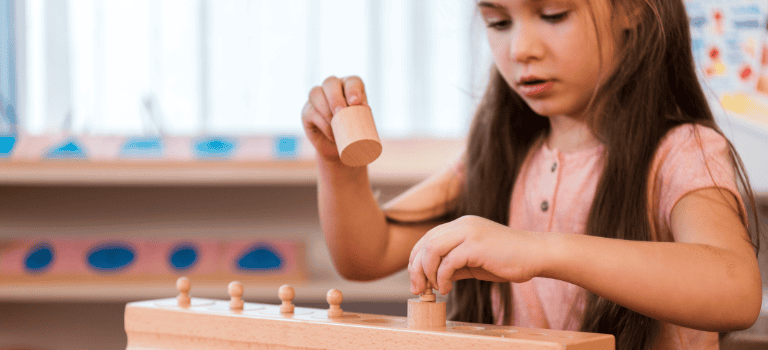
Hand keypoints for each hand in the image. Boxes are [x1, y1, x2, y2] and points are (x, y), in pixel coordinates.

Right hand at [301, 76, 368, 161]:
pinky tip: (331, 132)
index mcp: (349, 87)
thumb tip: (365, 107)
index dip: (353, 89)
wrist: (341, 148)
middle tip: (341, 111)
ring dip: (325, 108)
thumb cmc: (354, 132)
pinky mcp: (307, 112)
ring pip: (315, 93)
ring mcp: (317, 98)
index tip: (356, 102)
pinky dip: (322, 123)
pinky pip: (310, 112)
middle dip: (335, 97)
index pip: (352, 81)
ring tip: (334, 122)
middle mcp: (332, 88)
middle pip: (330, 82)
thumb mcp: (362, 122)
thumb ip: (364, 114)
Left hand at [408, 215, 547, 295]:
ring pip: (432, 250)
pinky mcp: (476, 245)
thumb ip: (455, 263)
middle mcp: (462, 224)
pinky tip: (447, 289)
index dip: (416, 259)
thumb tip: (433, 277)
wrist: (537, 254)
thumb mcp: (475, 261)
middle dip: (416, 268)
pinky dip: (442, 278)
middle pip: (425, 243)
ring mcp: (469, 232)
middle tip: (419, 289)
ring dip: (427, 273)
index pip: (427, 238)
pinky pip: (448, 262)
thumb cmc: (509, 258)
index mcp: (461, 225)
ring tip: (434, 289)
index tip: (418, 279)